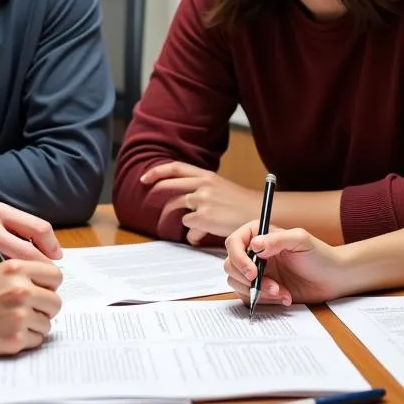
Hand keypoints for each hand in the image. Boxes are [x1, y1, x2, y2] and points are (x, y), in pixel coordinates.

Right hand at [0, 259, 62, 356]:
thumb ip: (20, 276)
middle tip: (28, 311)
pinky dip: (25, 340)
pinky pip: (36, 340)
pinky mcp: (14, 339)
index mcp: (15, 268)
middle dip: (44, 308)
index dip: (49, 286)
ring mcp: (19, 315)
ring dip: (34, 325)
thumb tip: (46, 286)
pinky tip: (6, 334)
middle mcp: (20, 289)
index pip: (55, 275)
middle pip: (55, 302)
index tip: (43, 292)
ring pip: (47, 323)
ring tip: (11, 323)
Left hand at [141, 162, 258, 243]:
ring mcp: (202, 200)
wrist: (259, 213)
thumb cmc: (241, 205)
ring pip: (176, 207)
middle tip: (148, 201)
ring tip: (178, 226)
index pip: (175, 168)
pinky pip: (188, 225)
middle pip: (168, 185)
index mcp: (206, 176)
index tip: (144, 178)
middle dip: (154, 192)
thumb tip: (188, 226)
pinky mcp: (204, 217)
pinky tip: (200, 236)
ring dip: (172, 217)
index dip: (157, 172)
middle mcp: (203, 185)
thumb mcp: (221, 192)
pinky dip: (192, 232)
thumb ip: (201, 198)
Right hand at [224, 222, 345, 305]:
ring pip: (237, 283)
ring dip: (258, 291)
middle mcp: (254, 252)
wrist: (332, 279)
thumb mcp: (300, 240)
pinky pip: (249, 297)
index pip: (233, 243)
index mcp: (259, 234)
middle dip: (249, 279)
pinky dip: (264, 300)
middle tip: (272, 285)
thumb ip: (276, 240)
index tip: (252, 272)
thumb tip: (254, 245)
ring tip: (281, 291)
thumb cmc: (320, 256)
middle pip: (231, 265)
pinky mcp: (260, 288)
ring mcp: (256, 271)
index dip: (238, 258)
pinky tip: (283, 296)